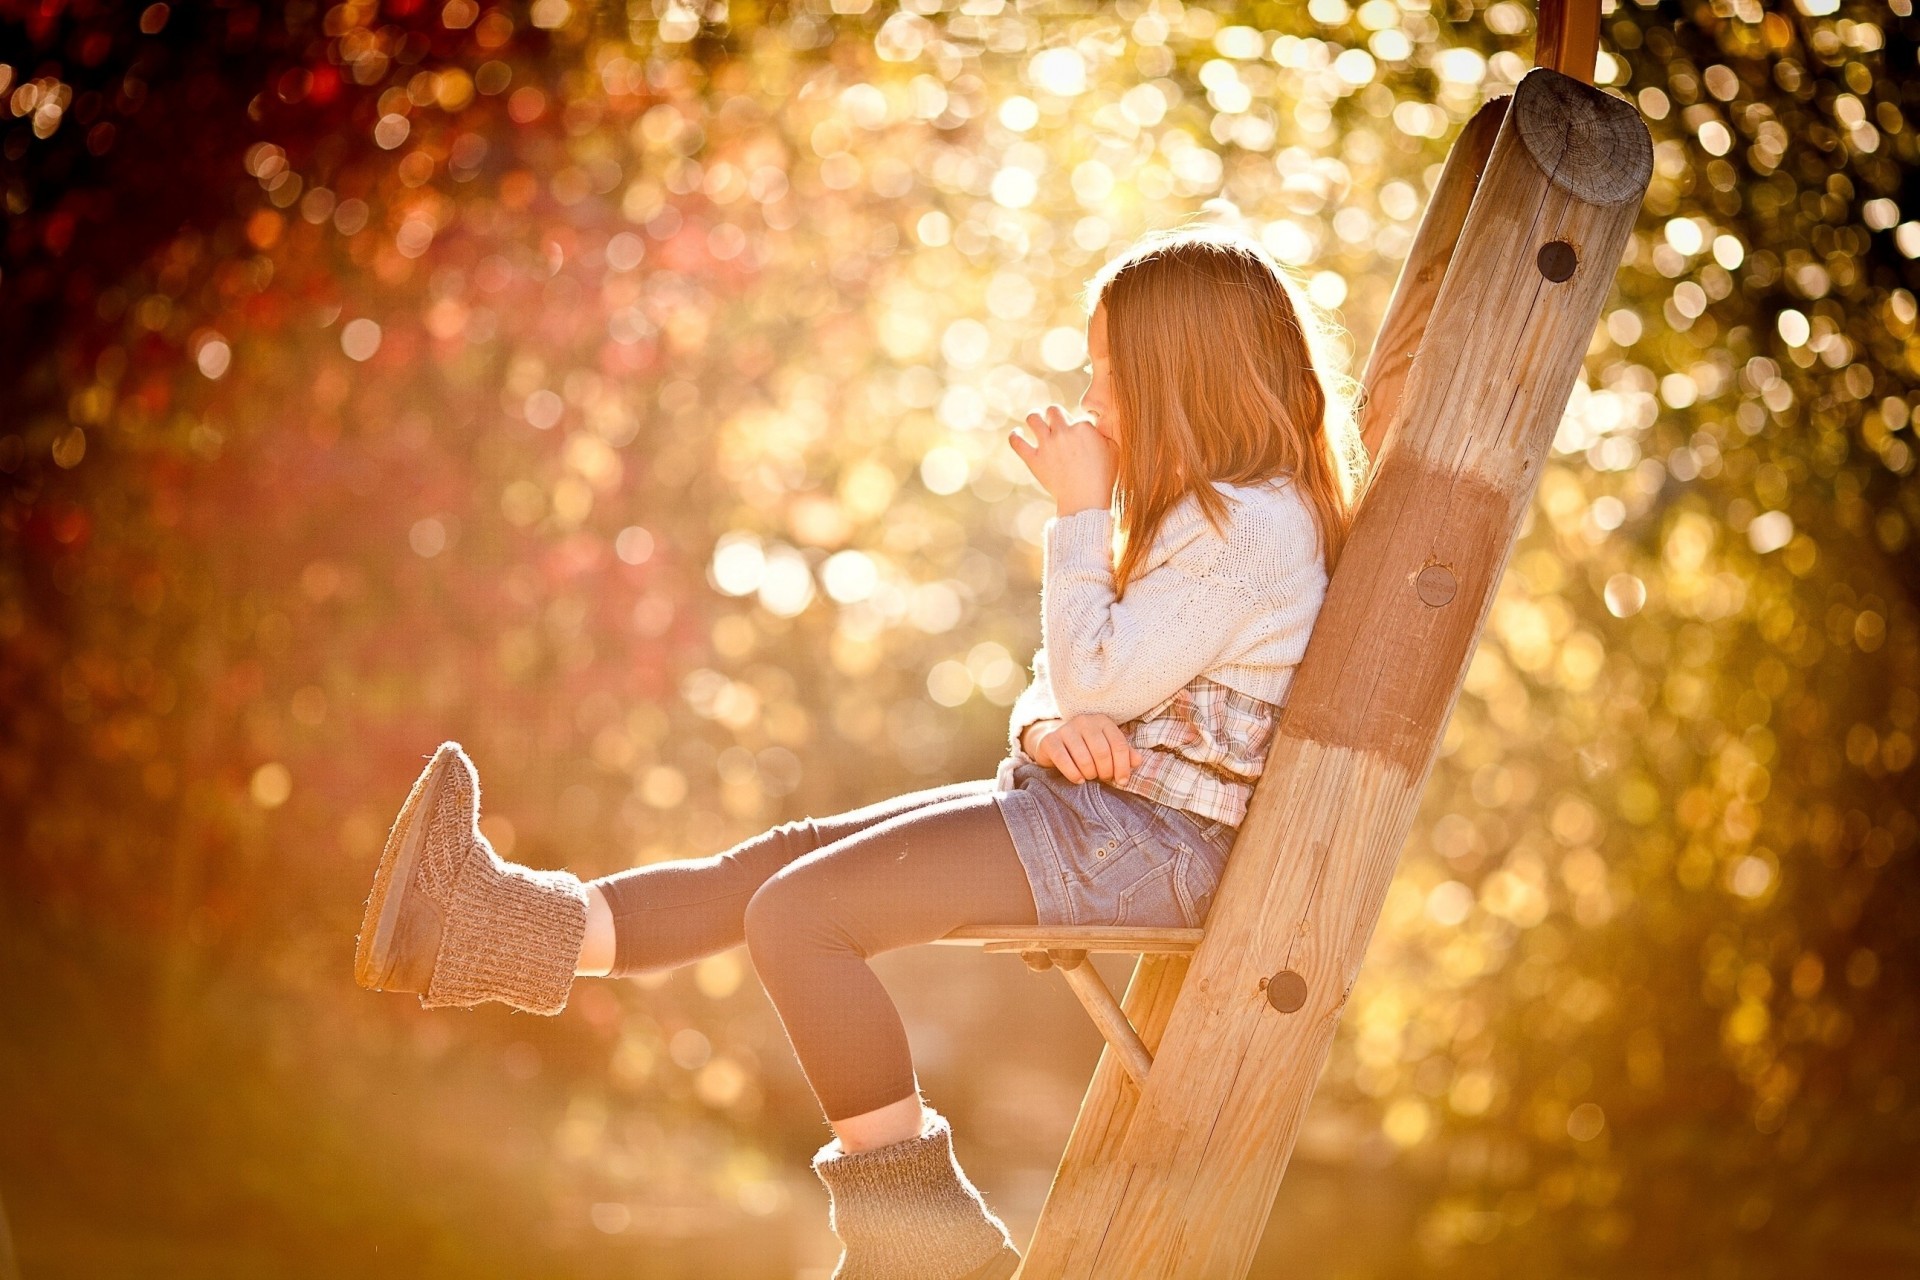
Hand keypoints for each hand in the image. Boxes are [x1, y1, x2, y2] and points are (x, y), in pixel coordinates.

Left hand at [1007, 405, 1116, 515]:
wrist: (1086, 501)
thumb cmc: (1103, 477)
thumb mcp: (1113, 449)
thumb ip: (1103, 431)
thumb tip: (1093, 423)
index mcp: (1083, 427)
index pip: (1076, 417)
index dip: (1076, 426)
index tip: (1078, 437)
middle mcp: (1063, 432)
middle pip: (1053, 410)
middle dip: (1054, 415)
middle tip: (1055, 423)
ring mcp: (1046, 445)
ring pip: (1033, 418)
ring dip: (1034, 417)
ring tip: (1036, 421)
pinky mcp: (1034, 460)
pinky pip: (1017, 442)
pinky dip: (1015, 435)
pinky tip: (1017, 433)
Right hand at [1023, 713, 1142, 784]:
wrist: (1054, 744)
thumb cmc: (1086, 749)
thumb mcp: (1107, 748)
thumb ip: (1124, 754)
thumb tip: (1137, 761)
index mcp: (1103, 721)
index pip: (1119, 745)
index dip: (1123, 766)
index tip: (1122, 780)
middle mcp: (1085, 721)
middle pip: (1102, 753)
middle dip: (1105, 772)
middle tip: (1103, 778)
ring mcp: (1066, 729)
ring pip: (1084, 759)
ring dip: (1090, 774)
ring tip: (1090, 777)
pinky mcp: (1050, 740)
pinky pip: (1064, 761)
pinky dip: (1073, 774)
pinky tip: (1079, 780)